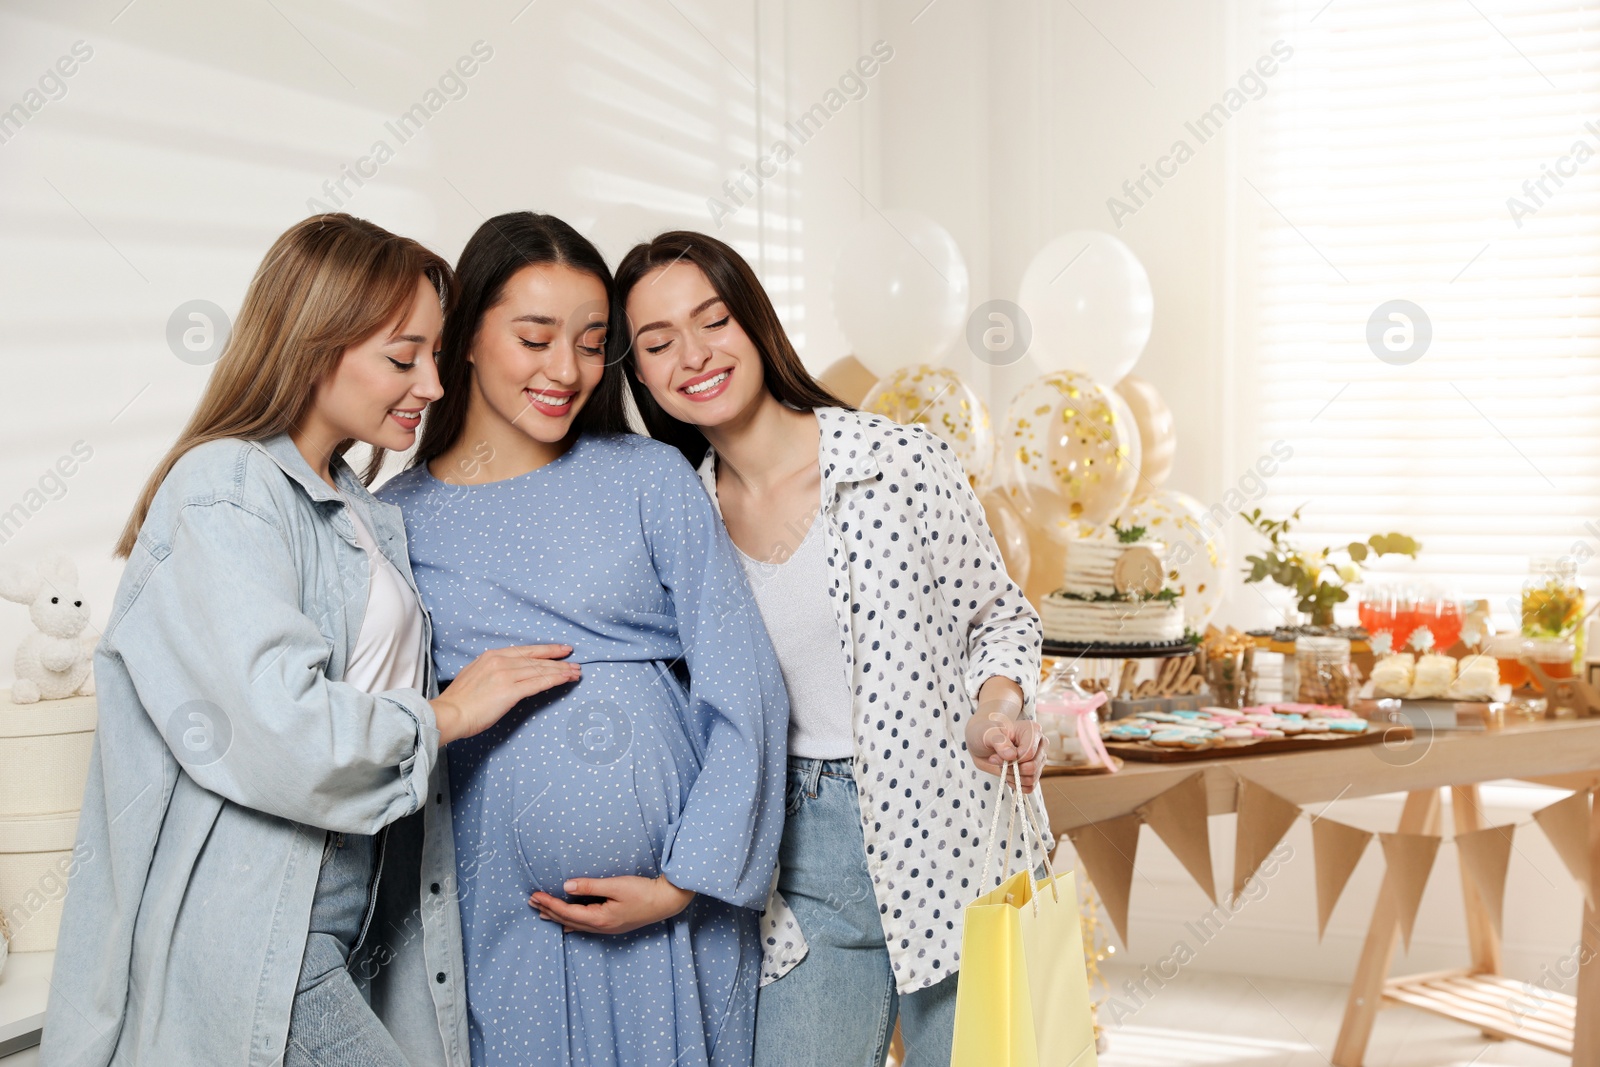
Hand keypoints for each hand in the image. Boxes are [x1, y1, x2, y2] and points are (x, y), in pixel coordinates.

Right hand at [431, 644, 579, 744]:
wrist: (450, 714)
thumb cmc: (460, 701)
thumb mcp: (475, 675)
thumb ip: (493, 670)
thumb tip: (508, 674)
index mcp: (491, 656)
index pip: (526, 651)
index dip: (546, 650)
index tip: (561, 650)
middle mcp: (500, 661)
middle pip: (536, 659)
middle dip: (558, 660)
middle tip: (575, 662)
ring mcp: (506, 675)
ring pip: (540, 670)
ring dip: (561, 671)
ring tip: (575, 673)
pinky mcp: (510, 691)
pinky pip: (538, 683)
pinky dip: (555, 680)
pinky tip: (566, 679)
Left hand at [530, 875, 694, 935]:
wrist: (666, 901)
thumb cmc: (643, 891)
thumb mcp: (616, 885)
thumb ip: (590, 886)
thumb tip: (566, 886)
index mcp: (599, 918)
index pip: (566, 911)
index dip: (549, 903)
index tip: (534, 895)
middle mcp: (600, 927)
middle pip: (567, 920)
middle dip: (548, 910)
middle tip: (531, 902)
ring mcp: (607, 928)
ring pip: (575, 924)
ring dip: (557, 917)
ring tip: (542, 913)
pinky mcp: (612, 925)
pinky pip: (585, 926)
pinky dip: (571, 922)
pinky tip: (567, 924)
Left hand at [966, 676, 1044, 792]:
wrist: (982, 735)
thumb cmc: (983, 729)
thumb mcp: (985, 732)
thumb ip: (997, 741)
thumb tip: (1011, 755)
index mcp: (1031, 730)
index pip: (1029, 754)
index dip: (1012, 760)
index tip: (997, 756)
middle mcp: (1040, 743)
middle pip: (1034, 768)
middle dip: (1012, 770)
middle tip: (997, 762)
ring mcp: (1038, 757)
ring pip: (1032, 780)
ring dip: (1012, 778)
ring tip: (999, 766)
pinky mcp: (1033, 770)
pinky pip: (1030, 787)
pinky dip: (1017, 785)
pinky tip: (1006, 775)